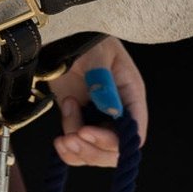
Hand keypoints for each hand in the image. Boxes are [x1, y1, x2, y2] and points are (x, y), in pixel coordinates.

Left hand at [47, 36, 147, 168]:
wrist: (62, 38)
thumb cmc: (86, 40)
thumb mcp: (96, 55)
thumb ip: (103, 82)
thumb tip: (112, 111)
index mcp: (130, 95)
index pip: (133, 132)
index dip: (113, 140)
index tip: (87, 131)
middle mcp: (119, 113)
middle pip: (115, 150)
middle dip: (92, 150)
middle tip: (70, 138)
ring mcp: (99, 120)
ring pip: (96, 154)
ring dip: (78, 151)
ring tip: (62, 137)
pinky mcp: (80, 122)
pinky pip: (80, 149)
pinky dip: (69, 153)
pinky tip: (59, 142)